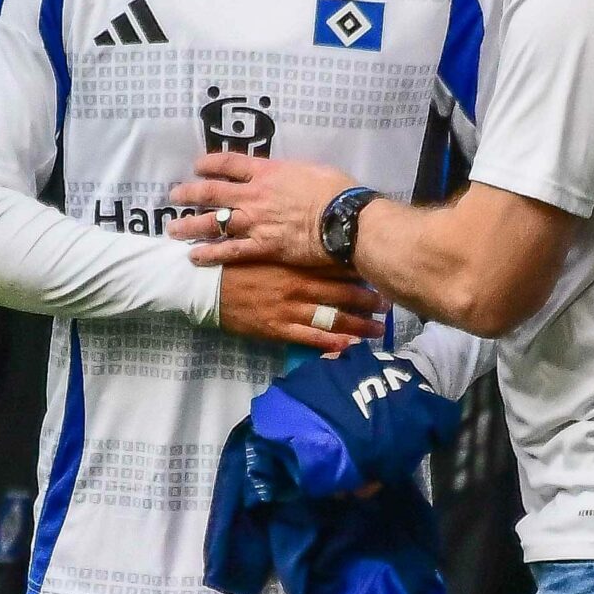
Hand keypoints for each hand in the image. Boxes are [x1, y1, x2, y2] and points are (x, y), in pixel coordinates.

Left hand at [169, 154, 353, 269]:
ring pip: (213, 223)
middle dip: (189, 193)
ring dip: (190, 225)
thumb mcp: (311, 169)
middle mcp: (254, 195)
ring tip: (174, 230)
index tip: (198, 166)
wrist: (346, 219)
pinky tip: (195, 257)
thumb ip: (290, 173)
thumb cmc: (336, 191)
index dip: (210, 163)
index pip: (229, 163)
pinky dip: (211, 254)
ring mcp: (255, 222)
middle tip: (175, 196)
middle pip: (212, 192)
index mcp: (267, 172)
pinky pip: (230, 251)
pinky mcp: (263, 247)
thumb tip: (286, 175)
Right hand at [217, 260, 386, 353]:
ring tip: (378, 330)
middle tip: (388, 305)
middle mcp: (297, 285)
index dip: (360, 273)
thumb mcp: (266, 247)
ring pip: (331, 318)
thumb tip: (320, 246)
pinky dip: (331, 344)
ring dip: (358, 324)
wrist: (205, 284)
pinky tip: (349, 347)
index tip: (380, 275)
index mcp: (295, 262)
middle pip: (341, 293)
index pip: (336, 267)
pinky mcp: (277, 329)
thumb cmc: (235, 263)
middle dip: (367, 300)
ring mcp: (288, 308)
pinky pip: (310, 338)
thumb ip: (292, 249)